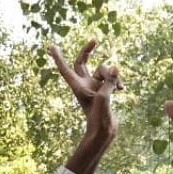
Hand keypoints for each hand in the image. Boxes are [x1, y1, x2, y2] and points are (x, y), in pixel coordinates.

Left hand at [52, 41, 119, 173]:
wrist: (104, 132)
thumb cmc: (99, 117)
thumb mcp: (104, 96)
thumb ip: (109, 80)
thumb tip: (114, 67)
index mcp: (77, 86)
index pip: (65, 68)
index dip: (57, 57)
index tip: (50, 46)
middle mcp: (84, 85)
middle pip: (82, 62)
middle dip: (88, 51)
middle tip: (94, 40)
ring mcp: (94, 87)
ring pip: (102, 70)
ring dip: (111, 74)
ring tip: (118, 87)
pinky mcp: (104, 90)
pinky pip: (110, 78)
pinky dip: (116, 81)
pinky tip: (122, 89)